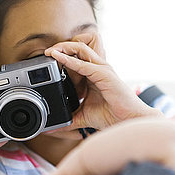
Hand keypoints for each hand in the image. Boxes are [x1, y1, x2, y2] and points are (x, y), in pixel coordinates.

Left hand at [45, 33, 161, 131]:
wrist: (127, 121)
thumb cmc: (112, 116)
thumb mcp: (83, 116)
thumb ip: (69, 119)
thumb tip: (52, 128)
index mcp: (94, 75)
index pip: (77, 57)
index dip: (62, 55)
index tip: (47, 60)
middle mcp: (98, 68)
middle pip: (78, 48)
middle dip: (61, 47)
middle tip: (46, 52)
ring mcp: (102, 70)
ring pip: (81, 49)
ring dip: (64, 48)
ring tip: (50, 52)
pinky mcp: (104, 75)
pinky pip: (84, 64)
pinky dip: (70, 60)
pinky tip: (58, 59)